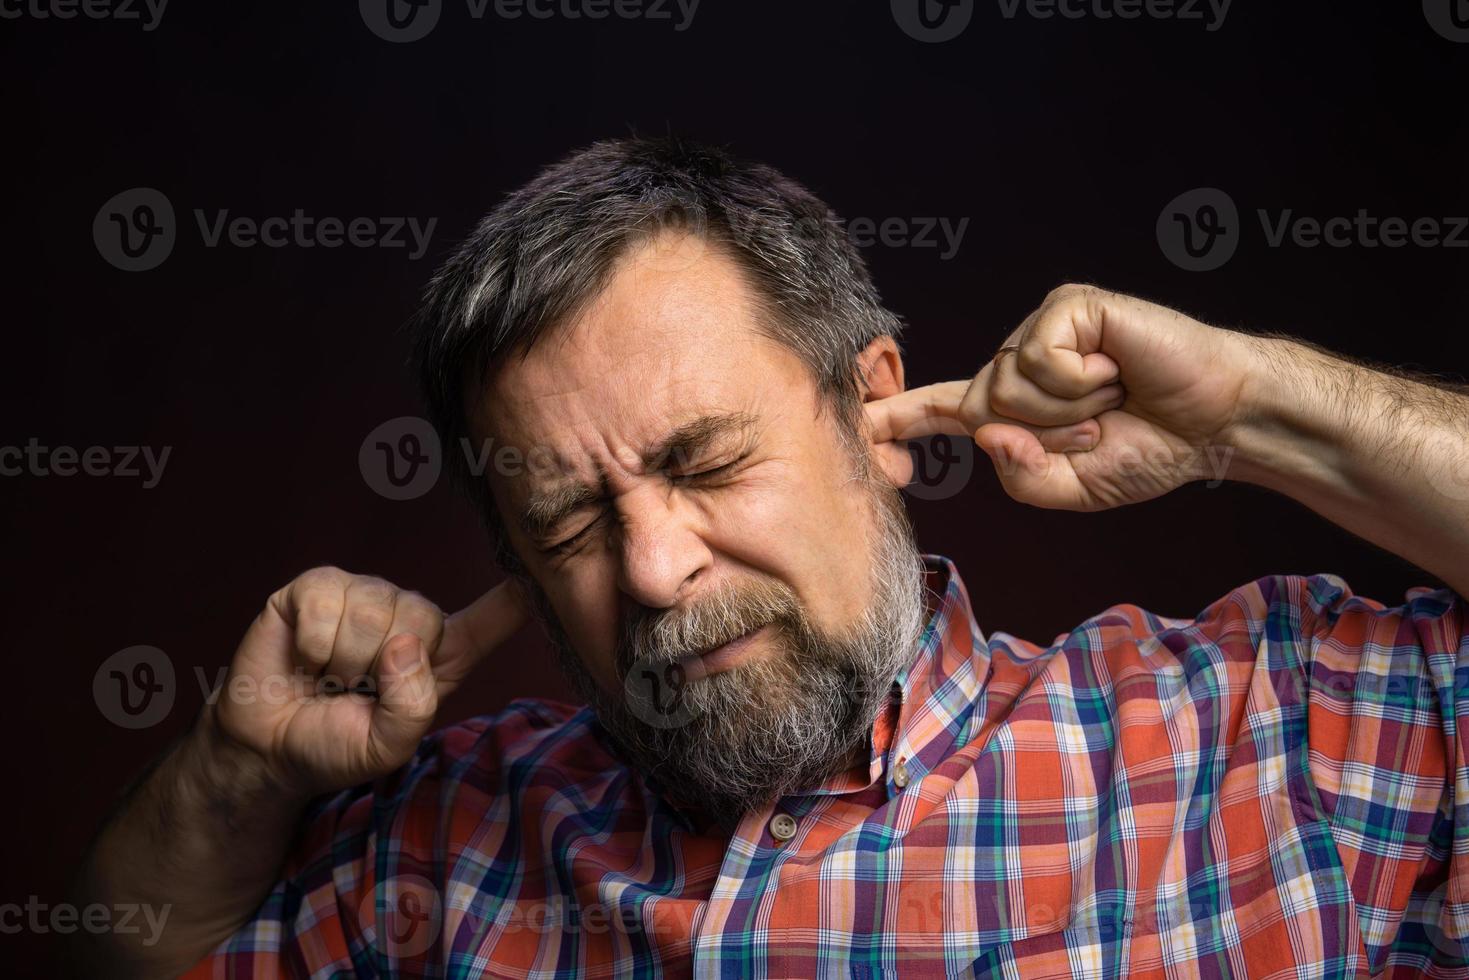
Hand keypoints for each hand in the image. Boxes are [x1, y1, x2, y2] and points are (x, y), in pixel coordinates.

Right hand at [209, 568, 529, 795]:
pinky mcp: (316, 587)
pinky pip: (326, 601)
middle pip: (423, 617)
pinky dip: (312, 643)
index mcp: (441, 655)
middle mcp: (408, 615)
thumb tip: (406, 645)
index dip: (514, 599)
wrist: (267, 748)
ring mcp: (362, 594)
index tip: (537, 581)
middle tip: (356, 689)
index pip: (490, 618)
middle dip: (382, 665)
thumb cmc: (336, 743)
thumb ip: (412, 706)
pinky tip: (305, 658)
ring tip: (330, 676)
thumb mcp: (387, 746)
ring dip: (343, 659)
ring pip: (373, 610)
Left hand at [866, 284, 1256, 509]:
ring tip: (1113, 397)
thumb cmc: (1149, 449)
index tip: (854, 424)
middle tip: (1101, 426)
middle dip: (1044, 435)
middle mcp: (1017, 362)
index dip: (896, 417)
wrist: (1217, 421)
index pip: (941, 411)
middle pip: (980, 408)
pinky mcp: (1067, 306)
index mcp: (1012, 406)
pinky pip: (1038, 359)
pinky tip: (1114, 370)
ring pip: (1006, 386)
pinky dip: (1079, 381)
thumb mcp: (1071, 487)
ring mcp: (1039, 330)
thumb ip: (1021, 476)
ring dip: (1067, 412)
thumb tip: (986, 434)